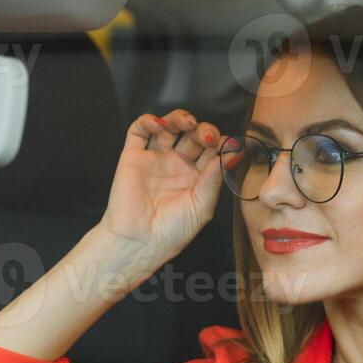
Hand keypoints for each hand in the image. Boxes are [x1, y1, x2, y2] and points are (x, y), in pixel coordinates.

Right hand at [97, 108, 225, 265]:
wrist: (138, 243)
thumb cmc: (171, 233)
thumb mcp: (202, 206)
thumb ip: (214, 178)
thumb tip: (230, 154)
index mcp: (196, 177)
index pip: (212, 151)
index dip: (220, 144)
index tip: (228, 145)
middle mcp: (176, 165)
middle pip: (193, 135)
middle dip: (203, 130)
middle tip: (207, 137)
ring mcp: (155, 159)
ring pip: (169, 127)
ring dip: (180, 118)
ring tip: (187, 123)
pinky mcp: (133, 156)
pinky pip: (138, 131)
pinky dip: (148, 121)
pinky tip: (159, 125)